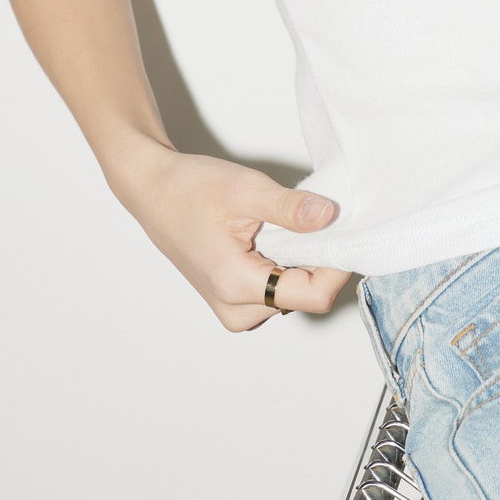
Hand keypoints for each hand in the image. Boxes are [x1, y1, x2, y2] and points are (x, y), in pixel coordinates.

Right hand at [108, 139, 352, 329]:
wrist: (153, 191)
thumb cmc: (190, 189)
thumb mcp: (246, 189)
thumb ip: (290, 208)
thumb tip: (330, 217)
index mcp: (236, 285)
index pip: (313, 296)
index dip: (337, 265)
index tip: (345, 231)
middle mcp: (236, 310)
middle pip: (305, 297)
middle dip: (320, 261)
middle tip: (317, 220)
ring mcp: (234, 309)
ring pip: (294, 295)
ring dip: (303, 262)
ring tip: (287, 225)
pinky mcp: (234, 299)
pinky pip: (277, 289)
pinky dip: (287, 264)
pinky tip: (277, 236)